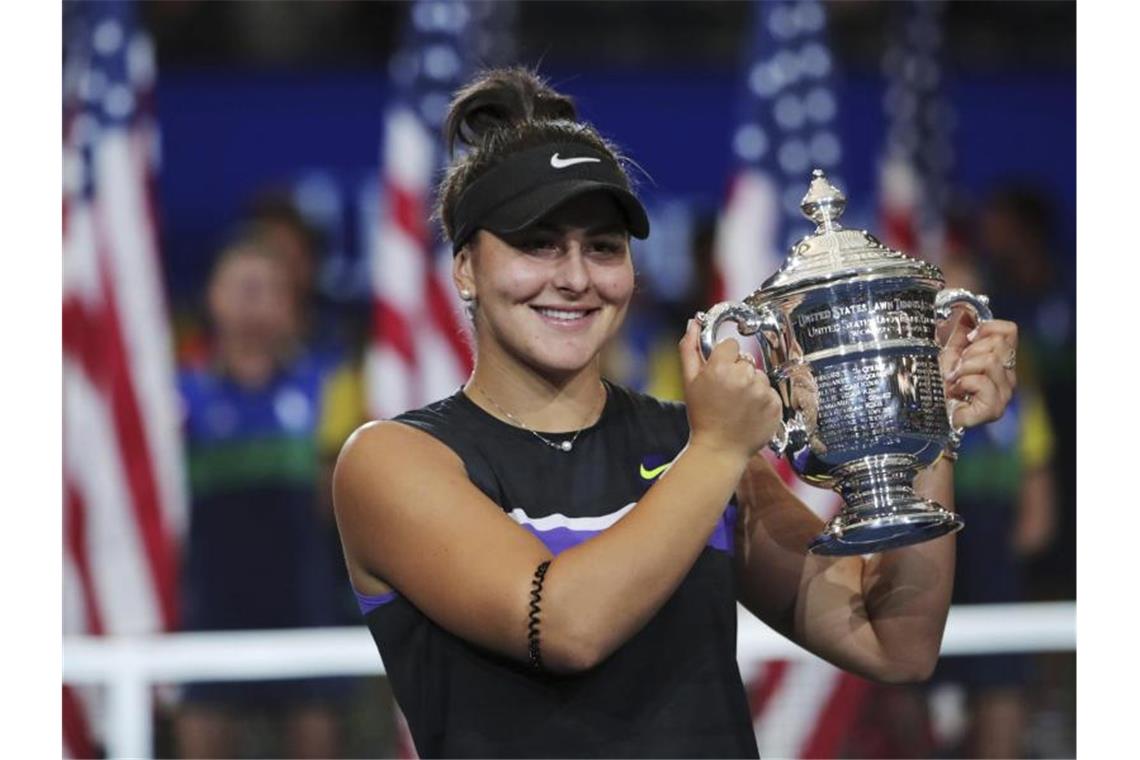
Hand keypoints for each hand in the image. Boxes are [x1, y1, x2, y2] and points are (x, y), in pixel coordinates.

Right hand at [679, 320, 782, 458]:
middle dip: (737, 373)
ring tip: (738, 405)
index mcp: (720, 368)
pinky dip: (763, 400)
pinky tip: (750, 412)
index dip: (724, 359)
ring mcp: (761, 392)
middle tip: (727, 394)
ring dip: (751, 387)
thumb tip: (693, 323)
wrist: (719, 450)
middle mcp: (743, 377)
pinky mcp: (775, 404)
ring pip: (759, 376)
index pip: (731, 346)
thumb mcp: (689, 382)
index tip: (719, 374)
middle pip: (745, 361)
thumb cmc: (702, 417)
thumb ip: (690, 349)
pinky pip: (770, 391)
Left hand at [941, 318, 1018, 429]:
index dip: (986, 329)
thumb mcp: (949, 349)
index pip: (1010, 330)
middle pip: (999, 344)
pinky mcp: (993, 409)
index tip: (967, 340)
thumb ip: (961, 330)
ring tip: (954, 378)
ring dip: (963, 367)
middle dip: (969, 351)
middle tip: (956, 366)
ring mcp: (1003, 394)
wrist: (926, 406)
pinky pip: (983, 382)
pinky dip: (964, 383)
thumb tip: (966, 309)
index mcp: (1001, 360)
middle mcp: (1008, 376)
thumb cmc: (937, 380)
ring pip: (991, 361)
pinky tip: (957, 390)